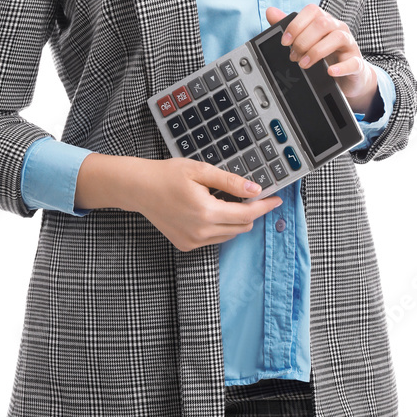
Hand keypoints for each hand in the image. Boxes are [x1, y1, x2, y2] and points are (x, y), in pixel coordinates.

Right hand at [129, 157, 282, 252]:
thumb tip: (255, 190)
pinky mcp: (186, 245)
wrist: (140, 188)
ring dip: (235, 220)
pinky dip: (219, 227)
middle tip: (250, 195)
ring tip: (224, 200)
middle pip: (241, 227)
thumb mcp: (200, 170)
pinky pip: (214, 239)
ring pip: (229, 235)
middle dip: (250, 212)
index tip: (276, 199)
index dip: (264, 206)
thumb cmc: (168, 175)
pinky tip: (209, 210)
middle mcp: (201, 231)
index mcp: (206, 212)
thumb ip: (230, 182)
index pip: (246, 214)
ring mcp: (193, 241)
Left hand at [266, 4, 378, 116]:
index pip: (312, 11)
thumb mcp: (306, 40)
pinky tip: (330, 71)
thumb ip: (290, 27)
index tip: (284, 42)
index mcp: (325, 20)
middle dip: (303, 40)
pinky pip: (353, 62)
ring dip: (317, 51)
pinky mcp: (357, 63)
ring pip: (337, 37)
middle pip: (322, 24)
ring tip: (304, 64)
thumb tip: (270, 11)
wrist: (348, 76)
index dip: (296, 24)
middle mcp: (338, 28)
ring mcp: (350, 44)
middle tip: (293, 56)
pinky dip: (341, 67)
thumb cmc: (326, 55)